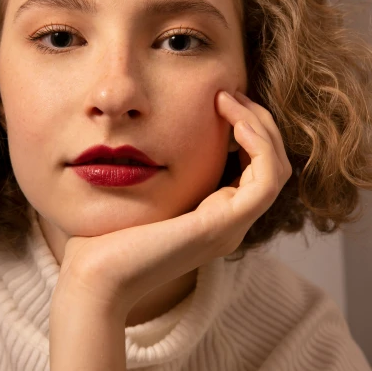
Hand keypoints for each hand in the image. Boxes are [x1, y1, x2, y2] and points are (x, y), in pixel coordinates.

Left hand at [50, 90, 291, 320]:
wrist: (94, 278)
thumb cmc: (104, 238)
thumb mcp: (138, 192)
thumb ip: (155, 169)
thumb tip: (148, 133)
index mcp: (213, 217)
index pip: (254, 168)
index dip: (246, 130)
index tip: (219, 99)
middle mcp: (229, 223)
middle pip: (272, 165)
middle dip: (257, 122)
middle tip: (229, 93)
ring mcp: (231, 227)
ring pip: (277, 168)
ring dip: (259, 127)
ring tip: (229, 99)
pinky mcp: (225, 225)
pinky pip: (267, 178)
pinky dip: (258, 144)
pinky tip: (232, 120)